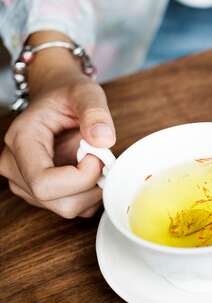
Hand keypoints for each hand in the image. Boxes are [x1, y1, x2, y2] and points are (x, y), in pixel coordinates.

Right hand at [0, 31, 114, 217]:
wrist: (58, 98)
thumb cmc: (67, 95)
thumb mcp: (86, 93)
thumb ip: (95, 113)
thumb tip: (104, 139)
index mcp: (22, 141)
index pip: (44, 183)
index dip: (80, 178)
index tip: (96, 155)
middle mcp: (16, 167)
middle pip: (59, 203)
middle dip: (91, 186)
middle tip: (101, 158)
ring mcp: (27, 184)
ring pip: (68, 209)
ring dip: (93, 190)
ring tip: (95, 161)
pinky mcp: (42, 194)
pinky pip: (75, 208)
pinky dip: (91, 194)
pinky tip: (92, 172)